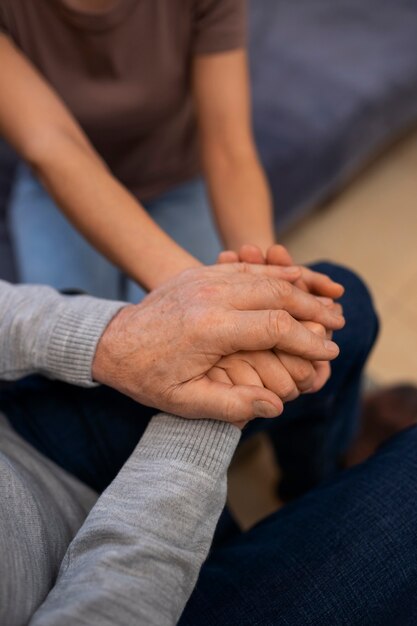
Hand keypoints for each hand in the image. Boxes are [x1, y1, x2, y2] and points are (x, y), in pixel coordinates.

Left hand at [92, 263, 342, 425]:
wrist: (112, 342)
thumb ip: (232, 404)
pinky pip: (246, 268)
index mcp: (210, 329)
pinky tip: (293, 279)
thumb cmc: (147, 377)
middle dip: (313, 310)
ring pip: (265, 276)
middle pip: (278, 295)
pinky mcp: (200, 271)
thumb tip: (278, 406)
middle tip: (339, 323)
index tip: (329, 353)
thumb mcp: (184, 401)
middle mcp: (211, 295)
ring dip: (299, 288)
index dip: (309, 341)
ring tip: (325, 301)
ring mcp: (205, 277)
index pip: (277, 328)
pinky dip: (274, 272)